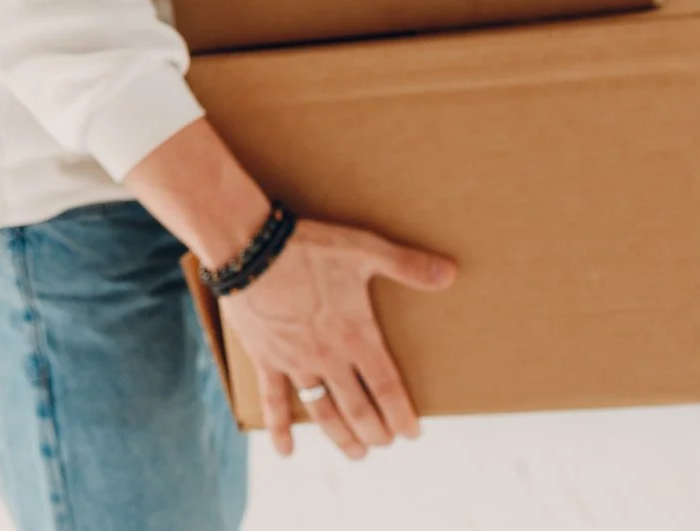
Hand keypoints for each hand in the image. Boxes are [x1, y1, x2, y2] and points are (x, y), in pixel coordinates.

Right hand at [223, 219, 454, 459]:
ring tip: (356, 454)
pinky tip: (286, 451)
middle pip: (358, 408)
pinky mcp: (266, 358)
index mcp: (356, 336)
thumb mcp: (363, 249)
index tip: (412, 434)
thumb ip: (407, 265)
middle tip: (384, 443)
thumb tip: (451, 273)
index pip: (387, 388)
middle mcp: (328, 358)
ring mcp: (295, 362)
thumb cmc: (308, 246)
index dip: (402, 415)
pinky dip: (279, 428)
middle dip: (375, 431)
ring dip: (341, 437)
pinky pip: (273, 400)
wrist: (248, 247)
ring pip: (323, 411)